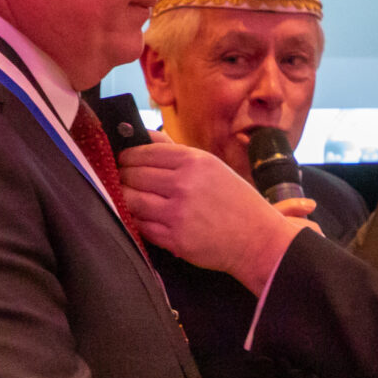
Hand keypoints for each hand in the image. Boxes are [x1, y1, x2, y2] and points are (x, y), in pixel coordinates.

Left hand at [117, 140, 309, 293]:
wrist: (257, 239)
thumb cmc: (235, 201)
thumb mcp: (213, 167)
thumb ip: (177, 153)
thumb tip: (145, 137)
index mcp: (194, 161)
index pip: (144, 152)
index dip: (127, 156)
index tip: (123, 161)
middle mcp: (184, 184)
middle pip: (133, 175)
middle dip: (122, 177)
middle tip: (120, 180)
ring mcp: (177, 212)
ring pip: (131, 200)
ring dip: (124, 198)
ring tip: (126, 198)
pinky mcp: (174, 239)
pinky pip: (141, 226)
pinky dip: (136, 220)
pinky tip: (140, 217)